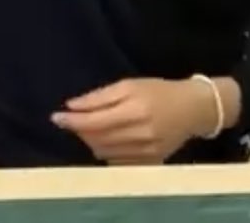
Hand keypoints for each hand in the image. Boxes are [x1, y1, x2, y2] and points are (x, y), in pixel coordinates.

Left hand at [51, 78, 216, 165]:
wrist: (193, 109)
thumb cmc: (159, 91)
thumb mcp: (130, 85)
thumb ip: (100, 96)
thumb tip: (71, 106)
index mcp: (135, 110)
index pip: (94, 122)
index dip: (72, 121)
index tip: (56, 117)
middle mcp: (141, 134)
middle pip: (97, 139)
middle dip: (80, 131)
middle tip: (75, 120)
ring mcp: (146, 152)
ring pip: (104, 153)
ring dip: (91, 141)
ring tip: (92, 128)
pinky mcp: (150, 163)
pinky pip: (117, 162)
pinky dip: (106, 152)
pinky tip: (108, 140)